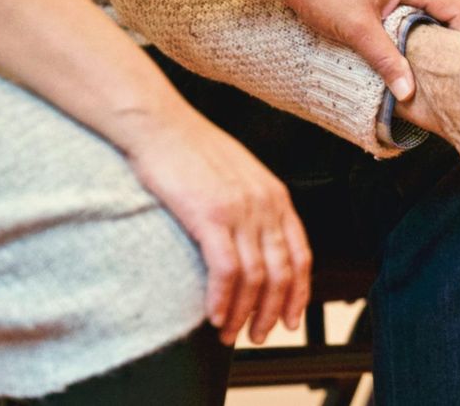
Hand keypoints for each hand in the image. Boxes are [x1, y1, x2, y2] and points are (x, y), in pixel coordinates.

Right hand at [117, 104, 311, 345]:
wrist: (159, 124)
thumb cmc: (190, 150)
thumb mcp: (238, 175)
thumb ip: (253, 206)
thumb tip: (253, 243)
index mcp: (276, 196)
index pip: (301, 255)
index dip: (298, 293)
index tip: (289, 319)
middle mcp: (265, 205)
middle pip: (282, 273)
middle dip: (271, 312)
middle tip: (257, 335)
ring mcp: (240, 210)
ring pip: (255, 277)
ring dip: (243, 313)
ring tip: (229, 333)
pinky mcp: (210, 215)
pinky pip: (226, 270)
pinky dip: (222, 300)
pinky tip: (214, 316)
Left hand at [278, 0, 459, 100]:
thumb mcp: (358, 31)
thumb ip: (387, 61)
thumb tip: (409, 92)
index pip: (453, 8)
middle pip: (441, 9)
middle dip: (447, 40)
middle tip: (450, 71)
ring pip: (421, 9)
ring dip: (425, 34)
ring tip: (427, 65)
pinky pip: (404, 7)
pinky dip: (408, 27)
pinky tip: (400, 48)